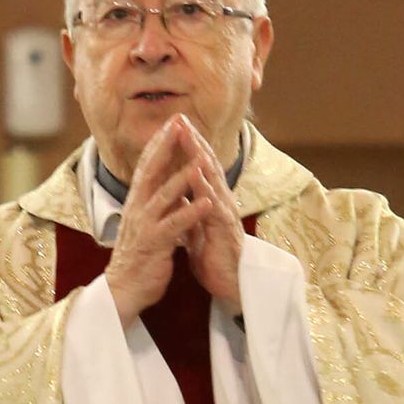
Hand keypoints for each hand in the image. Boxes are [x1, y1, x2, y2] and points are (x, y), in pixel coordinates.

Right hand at [105, 118, 210, 325]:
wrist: (123, 288)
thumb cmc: (140, 253)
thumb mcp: (148, 219)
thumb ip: (158, 199)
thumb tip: (169, 179)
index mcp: (138, 200)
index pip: (148, 164)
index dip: (160, 142)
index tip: (172, 121)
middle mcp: (138, 207)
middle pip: (152, 170)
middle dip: (166, 146)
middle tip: (178, 123)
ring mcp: (145, 224)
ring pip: (164, 195)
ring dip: (182, 177)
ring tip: (199, 160)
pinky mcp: (154, 244)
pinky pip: (174, 226)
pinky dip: (190, 213)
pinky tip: (206, 203)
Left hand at [181, 124, 244, 307]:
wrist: (230, 286)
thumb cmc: (214, 257)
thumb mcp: (196, 226)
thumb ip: (190, 207)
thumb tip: (179, 192)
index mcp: (211, 200)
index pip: (198, 167)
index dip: (187, 146)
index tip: (172, 125)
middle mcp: (220, 201)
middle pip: (207, 165)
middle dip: (193, 140)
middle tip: (180, 118)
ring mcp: (224, 213)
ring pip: (212, 179)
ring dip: (199, 156)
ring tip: (187, 135)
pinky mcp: (225, 230)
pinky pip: (214, 205)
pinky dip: (204, 187)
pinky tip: (196, 172)